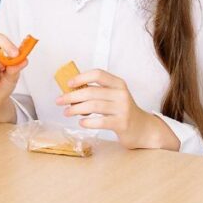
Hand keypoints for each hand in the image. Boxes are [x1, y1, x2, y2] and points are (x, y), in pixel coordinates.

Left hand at [56, 68, 177, 149]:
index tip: (68, 84)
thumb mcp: (113, 97)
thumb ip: (96, 92)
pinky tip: (81, 122)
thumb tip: (70, 92)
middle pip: (91, 91)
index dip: (81, 77)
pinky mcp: (122, 123)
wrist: (142, 128)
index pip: (98, 74)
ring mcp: (122, 109)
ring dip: (75, 109)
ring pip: (93, 106)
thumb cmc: (121, 111)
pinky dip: (87, 122)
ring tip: (66, 112)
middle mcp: (121, 94)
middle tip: (59, 101)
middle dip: (71, 96)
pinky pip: (100, 121)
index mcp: (118, 84)